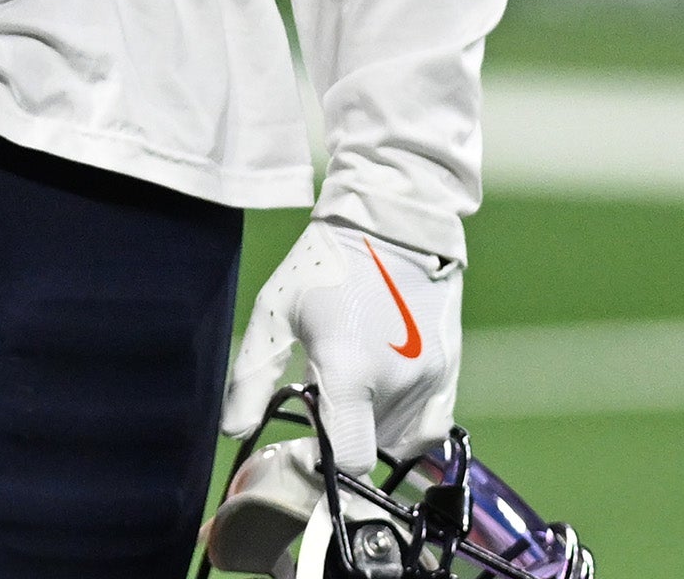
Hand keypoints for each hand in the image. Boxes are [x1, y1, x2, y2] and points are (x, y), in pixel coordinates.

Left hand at [220, 222, 462, 476]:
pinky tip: (381, 393)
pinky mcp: (450, 369)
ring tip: (353, 388)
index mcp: (349, 371)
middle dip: (344, 439)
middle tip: (324, 403)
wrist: (392, 220)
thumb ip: (251, 377)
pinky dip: (406, 424)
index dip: (323, 463)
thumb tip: (233, 431)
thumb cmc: (324, 262)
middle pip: (371, 451)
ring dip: (374, 431)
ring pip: (402, 442)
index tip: (305, 441)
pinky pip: (431, 427)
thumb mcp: (275, 312)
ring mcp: (430, 378)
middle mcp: (397, 383)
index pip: (348, 460)